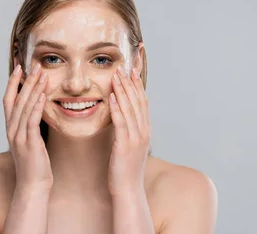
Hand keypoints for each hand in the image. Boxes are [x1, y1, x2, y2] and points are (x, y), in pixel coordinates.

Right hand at [3, 63, 52, 189]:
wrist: (32, 185)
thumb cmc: (34, 164)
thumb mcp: (30, 141)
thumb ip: (30, 126)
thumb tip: (37, 111)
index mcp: (10, 128)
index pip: (8, 99)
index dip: (13, 82)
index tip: (19, 67)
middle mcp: (11, 130)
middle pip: (16, 99)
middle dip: (26, 80)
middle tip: (35, 65)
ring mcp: (18, 136)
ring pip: (24, 107)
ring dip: (33, 89)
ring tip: (42, 74)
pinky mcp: (28, 142)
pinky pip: (31, 120)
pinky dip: (36, 106)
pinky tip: (43, 95)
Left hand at [108, 66, 151, 195]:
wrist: (128, 191)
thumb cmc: (125, 170)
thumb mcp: (130, 146)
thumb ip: (129, 130)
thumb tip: (123, 117)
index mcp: (145, 130)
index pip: (143, 101)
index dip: (138, 84)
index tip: (133, 68)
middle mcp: (143, 132)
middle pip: (138, 101)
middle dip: (131, 82)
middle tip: (125, 66)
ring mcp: (135, 139)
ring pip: (130, 109)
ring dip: (123, 90)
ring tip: (116, 75)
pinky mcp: (124, 146)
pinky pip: (121, 123)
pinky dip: (116, 108)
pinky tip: (111, 97)